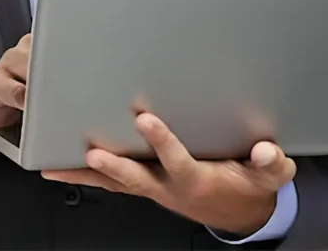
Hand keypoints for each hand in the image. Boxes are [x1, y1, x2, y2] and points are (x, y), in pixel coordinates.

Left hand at [42, 113, 295, 236]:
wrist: (239, 208)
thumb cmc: (249, 182)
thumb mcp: (271, 175)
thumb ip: (271, 162)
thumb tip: (265, 151)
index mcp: (198, 179)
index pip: (177, 161)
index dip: (162, 142)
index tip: (146, 119)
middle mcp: (170, 186)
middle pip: (137, 178)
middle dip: (115, 166)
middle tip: (92, 151)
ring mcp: (154, 187)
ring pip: (116, 183)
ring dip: (87, 175)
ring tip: (56, 165)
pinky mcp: (144, 184)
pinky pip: (110, 182)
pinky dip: (85, 175)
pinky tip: (60, 167)